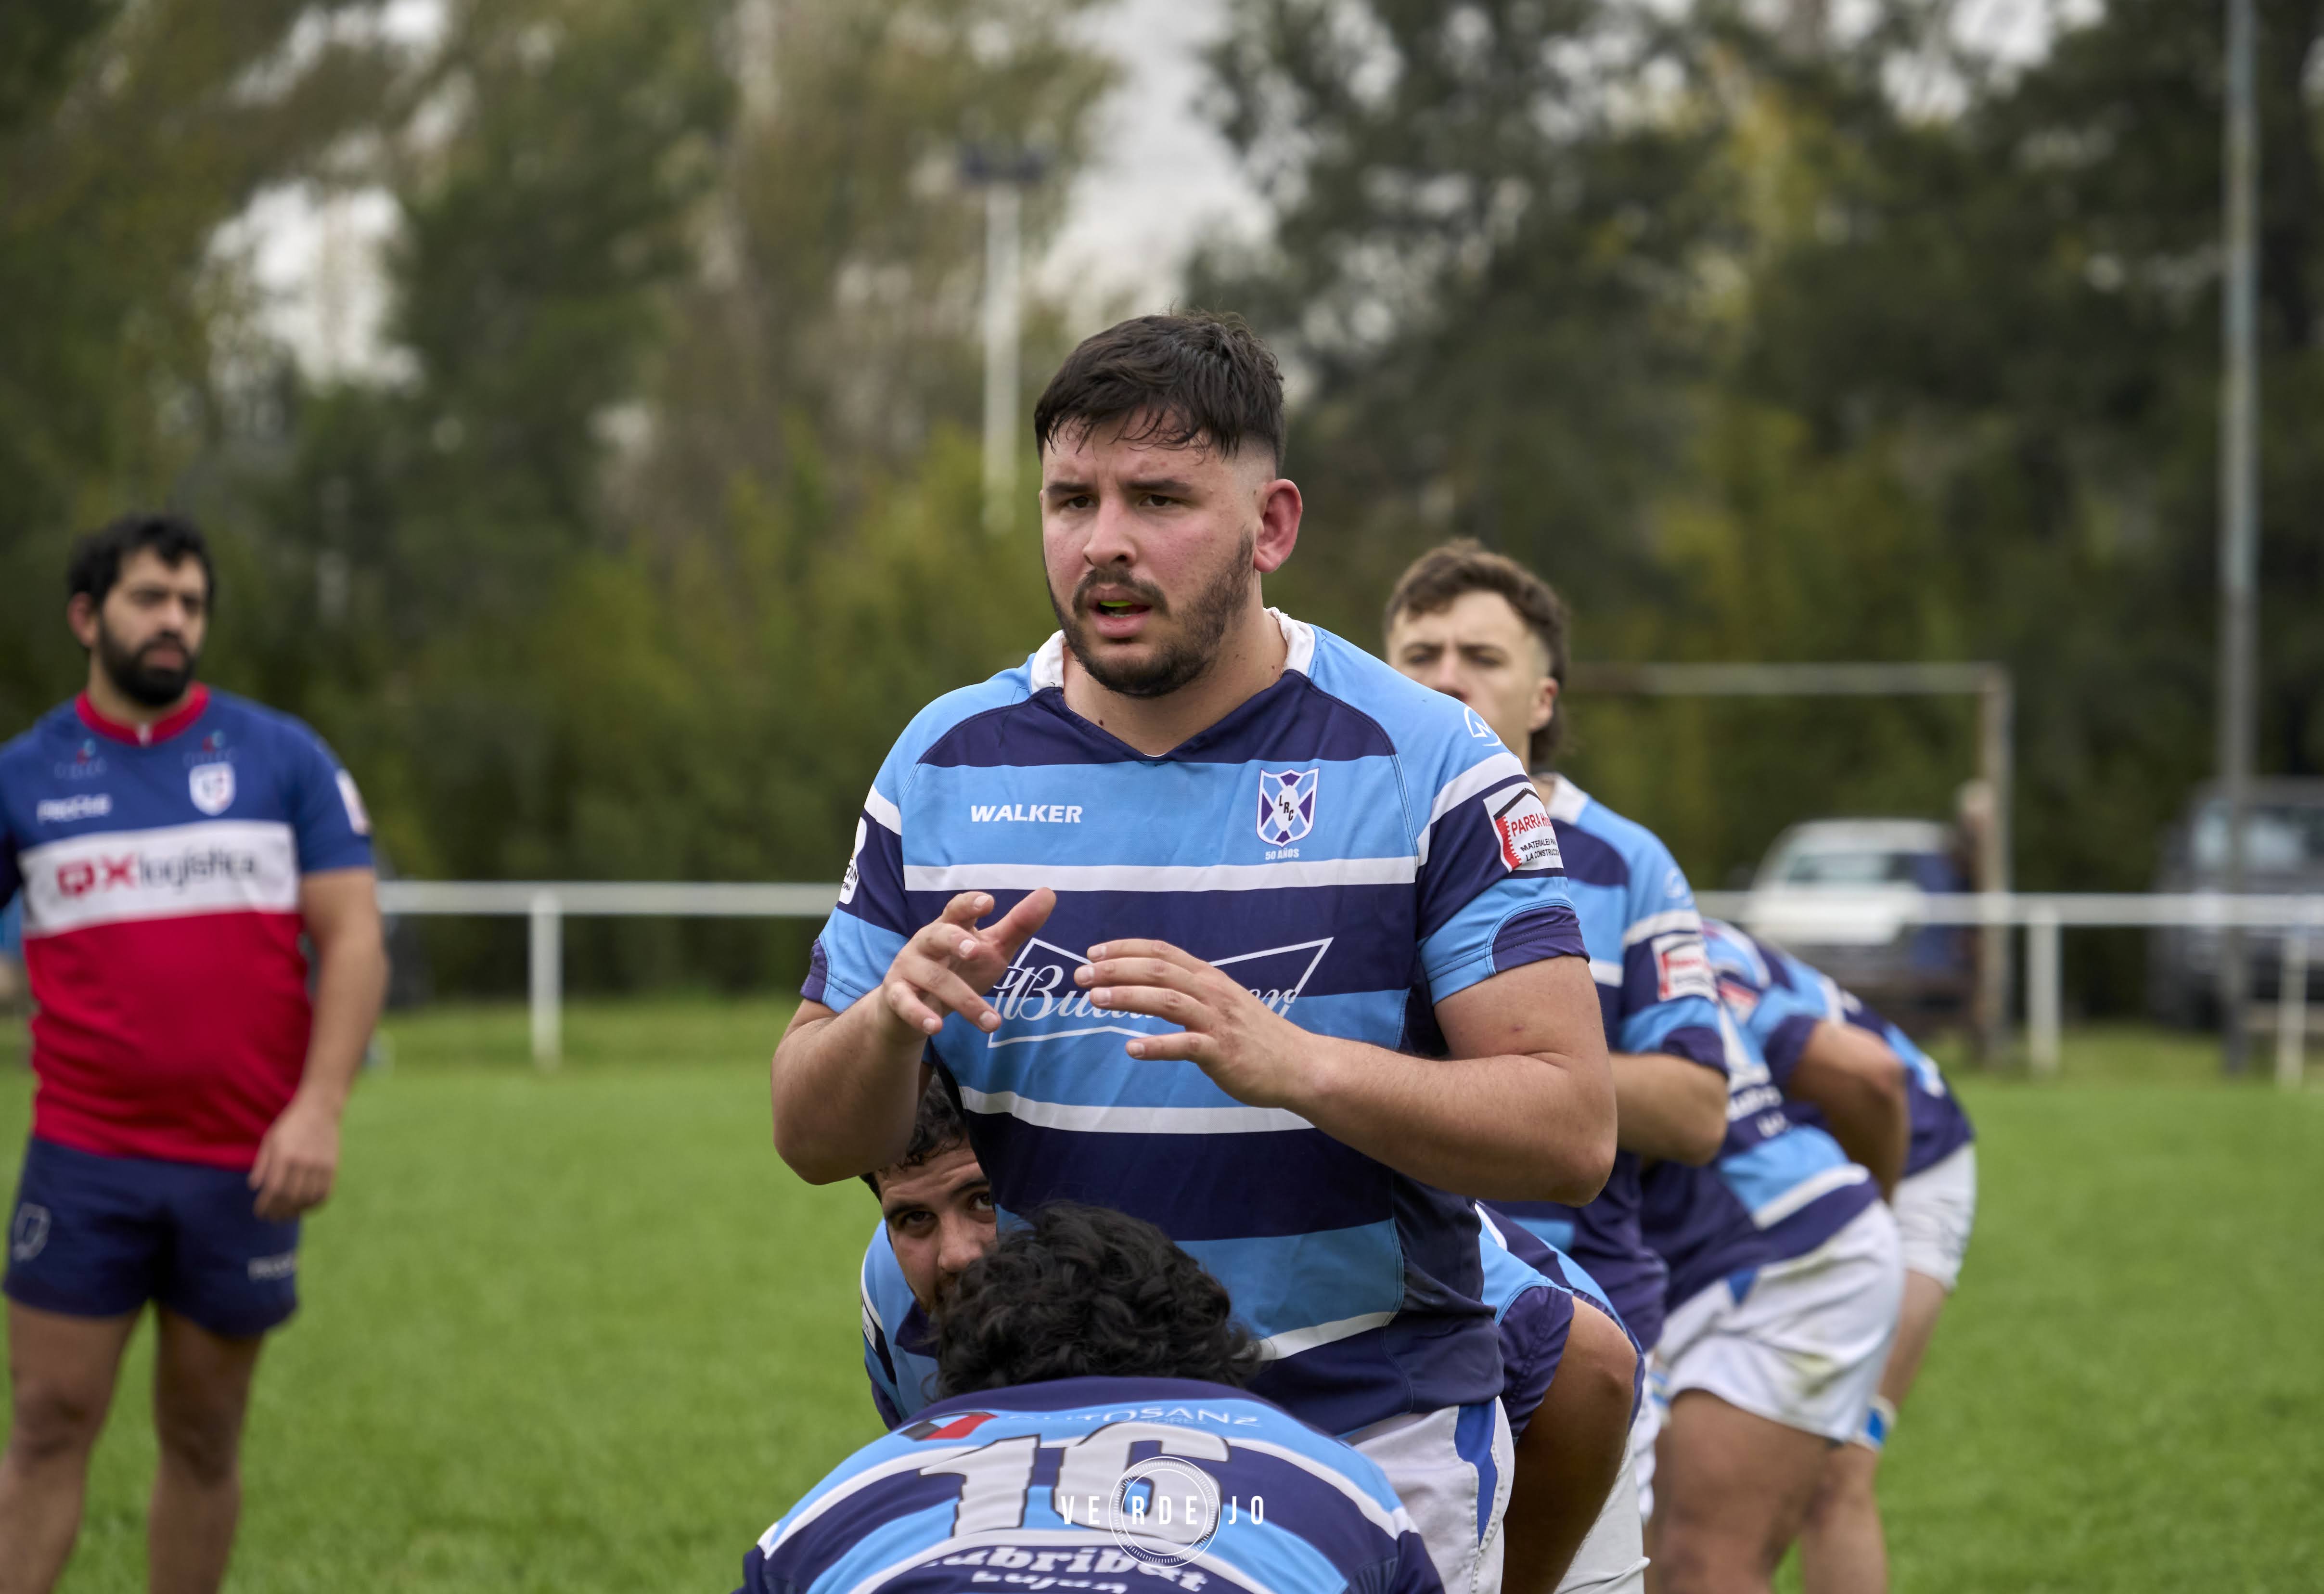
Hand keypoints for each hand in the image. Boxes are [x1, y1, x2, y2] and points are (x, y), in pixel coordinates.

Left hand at [250, 1093, 342, 1220]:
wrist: (320, 1109)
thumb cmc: (291, 1124)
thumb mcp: (270, 1139)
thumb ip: (262, 1164)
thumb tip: (255, 1187)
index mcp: (285, 1155)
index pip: (274, 1189)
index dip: (266, 1205)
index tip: (260, 1213)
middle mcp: (303, 1162)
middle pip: (290, 1197)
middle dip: (279, 1212)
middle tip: (272, 1218)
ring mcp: (320, 1165)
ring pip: (308, 1198)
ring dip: (296, 1211)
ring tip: (287, 1215)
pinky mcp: (332, 1166)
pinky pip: (324, 1193)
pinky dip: (314, 1204)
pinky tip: (305, 1207)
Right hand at [877, 889, 1056, 1040]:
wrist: (912, 1007)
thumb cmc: (958, 969)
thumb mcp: (991, 949)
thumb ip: (1017, 925)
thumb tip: (1048, 893)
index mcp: (949, 926)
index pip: (956, 909)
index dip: (970, 904)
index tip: (988, 902)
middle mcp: (925, 943)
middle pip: (937, 935)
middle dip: (955, 940)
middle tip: (977, 950)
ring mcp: (909, 968)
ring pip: (934, 979)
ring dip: (965, 1001)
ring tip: (992, 1022)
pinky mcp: (896, 995)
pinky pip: (905, 1003)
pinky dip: (919, 1015)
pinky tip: (935, 1028)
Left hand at [1075, 939, 1316, 1108]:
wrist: (1300, 1064)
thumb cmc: (1257, 1036)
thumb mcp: (1224, 1001)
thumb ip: (1192, 990)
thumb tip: (1153, 983)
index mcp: (1209, 978)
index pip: (1162, 952)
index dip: (1126, 948)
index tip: (1094, 952)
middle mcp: (1212, 993)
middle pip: (1158, 971)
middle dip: (1116, 969)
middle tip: (1081, 974)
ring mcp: (1218, 1021)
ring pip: (1167, 1001)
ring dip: (1128, 997)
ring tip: (1095, 999)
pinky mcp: (1223, 1052)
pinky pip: (1186, 1046)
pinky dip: (1157, 1046)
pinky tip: (1132, 1049)